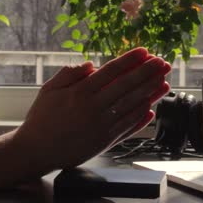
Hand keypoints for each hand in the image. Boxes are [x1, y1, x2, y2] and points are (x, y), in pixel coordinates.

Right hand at [12, 47, 169, 170]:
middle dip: (148, 73)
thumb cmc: (42, 118)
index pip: (112, 71)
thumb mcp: (49, 90)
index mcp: (81, 93)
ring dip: (151, 93)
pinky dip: (141, 118)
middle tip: (163, 63)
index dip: (131, 60)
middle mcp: (95, 108)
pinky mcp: (106, 141)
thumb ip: (69, 74)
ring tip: (165, 82)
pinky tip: (151, 108)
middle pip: (128, 86)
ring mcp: (103, 126)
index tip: (145, 51)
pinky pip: (128, 127)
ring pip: (133, 106)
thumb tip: (92, 65)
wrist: (36, 151)